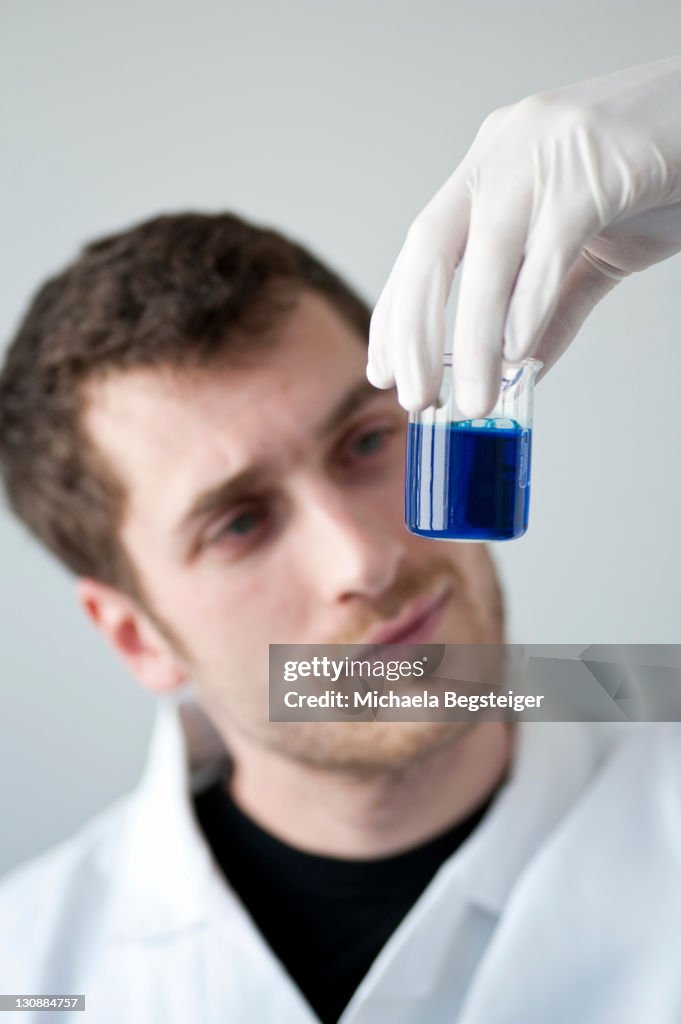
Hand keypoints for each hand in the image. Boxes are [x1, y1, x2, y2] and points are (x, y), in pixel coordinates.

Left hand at [367, 56, 680, 415]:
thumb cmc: (658, 174)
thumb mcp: (590, 249)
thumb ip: (550, 305)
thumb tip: (518, 367)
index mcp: (492, 168)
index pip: (423, 249)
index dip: (398, 314)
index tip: (384, 370)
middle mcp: (503, 152)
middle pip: (432, 249)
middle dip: (414, 331)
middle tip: (414, 397)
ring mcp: (545, 151)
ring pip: (487, 256)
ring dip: (473, 340)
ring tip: (472, 398)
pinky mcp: (595, 163)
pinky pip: (549, 244)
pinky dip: (529, 304)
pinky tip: (520, 354)